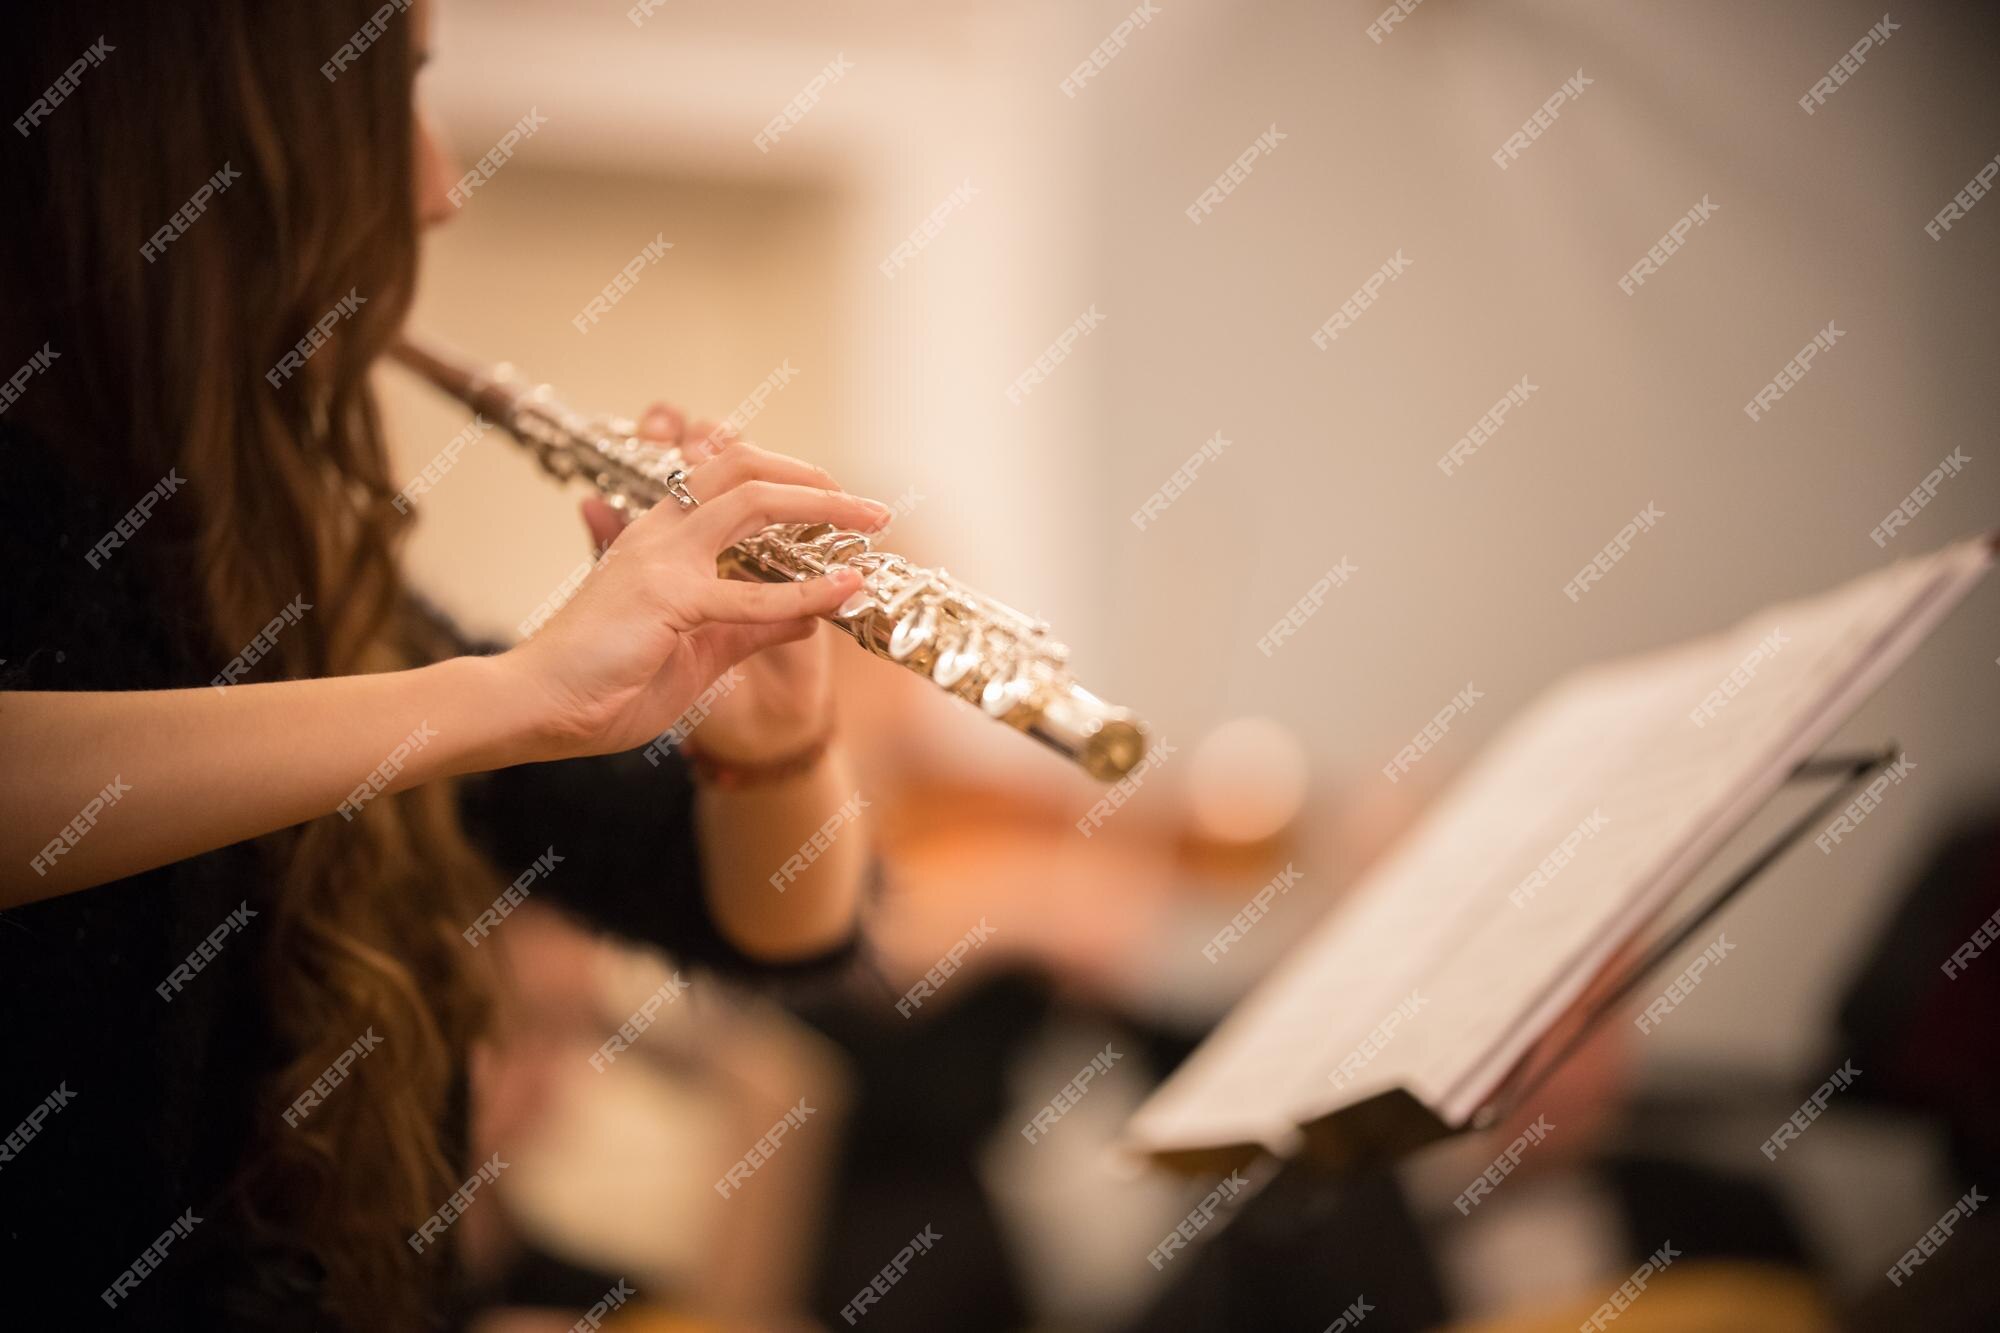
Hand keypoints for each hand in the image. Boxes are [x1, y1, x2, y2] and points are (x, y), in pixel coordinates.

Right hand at [501, 405, 890, 761]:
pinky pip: (752, 593)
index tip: (832, 502)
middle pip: (743, 469)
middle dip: (813, 478)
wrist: (536, 708)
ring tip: (872, 519)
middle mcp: (660, 533)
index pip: (723, 478)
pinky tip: (844, 589)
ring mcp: (663, 559)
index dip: (781, 478)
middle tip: (866, 505)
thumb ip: (753, 627)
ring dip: (823, 506)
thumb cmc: (604, 683)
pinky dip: (807, 591)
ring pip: (753, 501)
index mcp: (658, 538)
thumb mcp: (700, 651)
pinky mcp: (668, 598)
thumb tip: (811, 614)